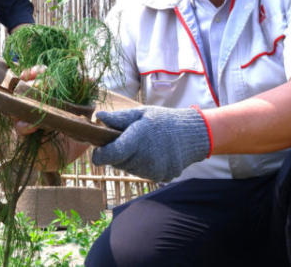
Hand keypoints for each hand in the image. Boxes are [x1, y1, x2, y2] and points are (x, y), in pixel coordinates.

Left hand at [92, 106, 210, 181]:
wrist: (193, 134)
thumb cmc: (163, 121)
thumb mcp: (141, 113)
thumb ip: (118, 118)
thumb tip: (98, 117)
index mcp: (137, 140)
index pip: (109, 155)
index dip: (99, 155)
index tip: (98, 150)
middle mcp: (145, 159)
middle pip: (118, 163)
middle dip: (118, 153)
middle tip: (129, 139)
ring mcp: (154, 171)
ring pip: (130, 169)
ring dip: (131, 159)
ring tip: (145, 145)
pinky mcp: (162, 177)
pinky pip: (144, 173)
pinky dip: (144, 165)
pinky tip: (154, 153)